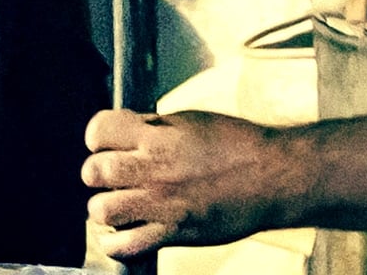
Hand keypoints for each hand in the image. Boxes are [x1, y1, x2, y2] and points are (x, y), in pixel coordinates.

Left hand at [83, 109, 298, 259]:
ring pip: (102, 210)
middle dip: (98, 172)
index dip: (99, 135)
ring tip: (120, 202)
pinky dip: (117, 243)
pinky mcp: (174, 232)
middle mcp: (154, 169)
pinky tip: (122, 233)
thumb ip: (153, 127)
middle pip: (93, 171)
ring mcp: (162, 203)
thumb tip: (126, 132)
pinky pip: (127, 246)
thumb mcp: (191, 120)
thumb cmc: (238, 144)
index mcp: (158, 136)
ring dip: (105, 207)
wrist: (273, 176)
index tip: (106, 140)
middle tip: (113, 174)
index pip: (98, 130)